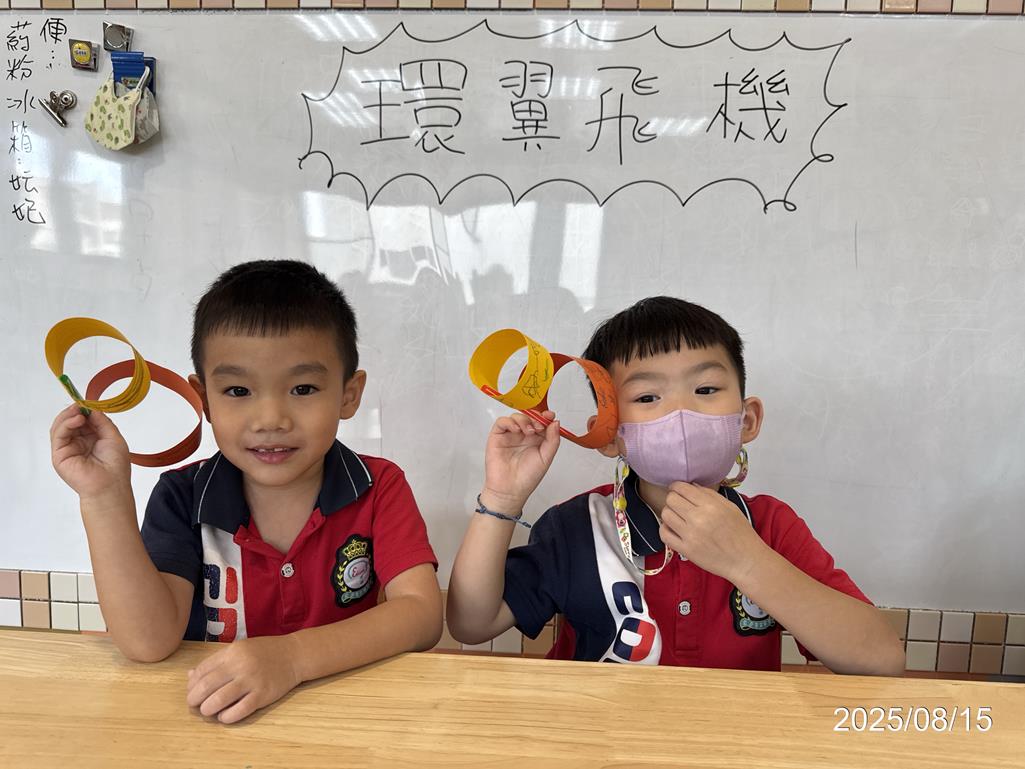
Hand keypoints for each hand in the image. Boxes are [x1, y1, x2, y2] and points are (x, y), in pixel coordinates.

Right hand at [50, 404, 130, 499]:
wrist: (110, 485)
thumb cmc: (115, 465)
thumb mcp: (112, 437)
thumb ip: (102, 422)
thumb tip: (91, 408)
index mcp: (91, 439)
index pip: (82, 420)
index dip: (84, 410)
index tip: (87, 402)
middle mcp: (77, 443)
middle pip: (69, 421)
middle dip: (74, 411)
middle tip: (80, 404)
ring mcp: (67, 449)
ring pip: (60, 426)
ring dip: (68, 415)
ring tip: (78, 411)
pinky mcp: (59, 455)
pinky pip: (58, 435)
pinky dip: (65, 424)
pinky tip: (76, 420)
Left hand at [186, 635, 302, 723]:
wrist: (295, 655)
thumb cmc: (265, 652)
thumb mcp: (240, 649)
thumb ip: (217, 662)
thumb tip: (191, 676)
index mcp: (232, 652)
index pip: (202, 670)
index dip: (192, 684)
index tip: (192, 691)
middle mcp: (240, 665)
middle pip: (206, 686)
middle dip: (194, 699)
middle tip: (195, 704)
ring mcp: (252, 680)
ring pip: (219, 700)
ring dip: (207, 709)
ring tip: (208, 711)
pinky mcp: (263, 695)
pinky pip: (239, 711)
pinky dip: (226, 717)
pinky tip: (224, 716)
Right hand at [481, 411, 559, 512]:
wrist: (511, 490)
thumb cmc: (527, 477)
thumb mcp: (546, 457)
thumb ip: (552, 440)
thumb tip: (555, 422)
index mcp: (537, 440)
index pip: (542, 422)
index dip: (546, 417)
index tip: (550, 416)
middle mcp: (523, 436)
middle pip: (529, 417)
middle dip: (535, 418)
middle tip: (539, 426)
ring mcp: (510, 435)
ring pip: (516, 417)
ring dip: (524, 420)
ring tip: (528, 431)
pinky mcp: (497, 437)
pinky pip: (502, 422)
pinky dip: (509, 422)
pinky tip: (516, 430)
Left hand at [660, 482, 767, 583]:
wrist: (745, 560)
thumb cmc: (741, 533)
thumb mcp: (730, 507)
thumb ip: (709, 494)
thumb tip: (691, 486)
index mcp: (711, 506)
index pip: (682, 488)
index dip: (676, 486)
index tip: (677, 489)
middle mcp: (699, 519)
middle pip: (671, 500)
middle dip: (673, 498)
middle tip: (678, 503)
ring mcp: (690, 535)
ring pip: (665, 515)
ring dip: (669, 513)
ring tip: (677, 516)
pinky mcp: (686, 550)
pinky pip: (664, 534)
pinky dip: (665, 529)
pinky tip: (674, 528)